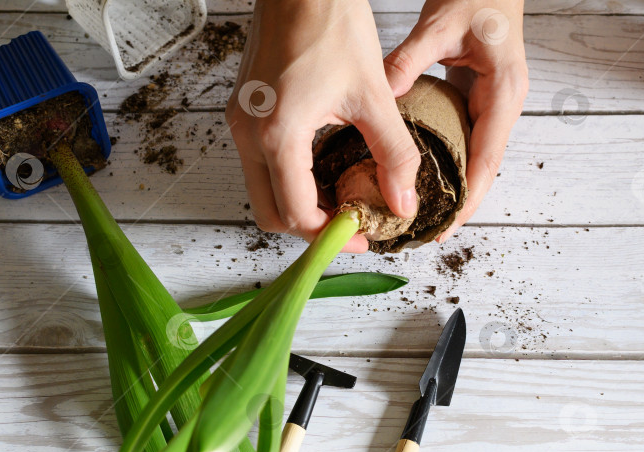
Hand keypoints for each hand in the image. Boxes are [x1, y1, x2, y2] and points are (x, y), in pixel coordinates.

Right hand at [226, 0, 420, 252]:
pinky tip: (320, 168)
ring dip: (298, 203)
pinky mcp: (242, 114)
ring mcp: (240, 125)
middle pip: (270, 213)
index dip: (331, 234)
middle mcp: (248, 135)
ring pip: (262, 191)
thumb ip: (393, 154)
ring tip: (339, 197)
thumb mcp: (373, 95)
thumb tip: (403, 200)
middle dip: (309, 227)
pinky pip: (259, 165)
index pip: (296, 213)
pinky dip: (288, 179)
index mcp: (277, 134)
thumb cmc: (331, 25)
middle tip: (348, 224)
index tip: (361, 235)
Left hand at [383, 0, 527, 241]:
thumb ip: (410, 60)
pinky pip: (463, 141)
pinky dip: (446, 163)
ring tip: (425, 216)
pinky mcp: (476, 99)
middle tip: (431, 234)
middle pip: (482, 168)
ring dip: (453, 188)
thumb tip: (382, 94)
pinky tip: (424, 178)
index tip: (448, 226)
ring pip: (474, 158)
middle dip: (460, 204)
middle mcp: (501, 105)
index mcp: (502, 93)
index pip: (487, 159)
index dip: (469, 198)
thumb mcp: (440, 26)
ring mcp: (490, 104)